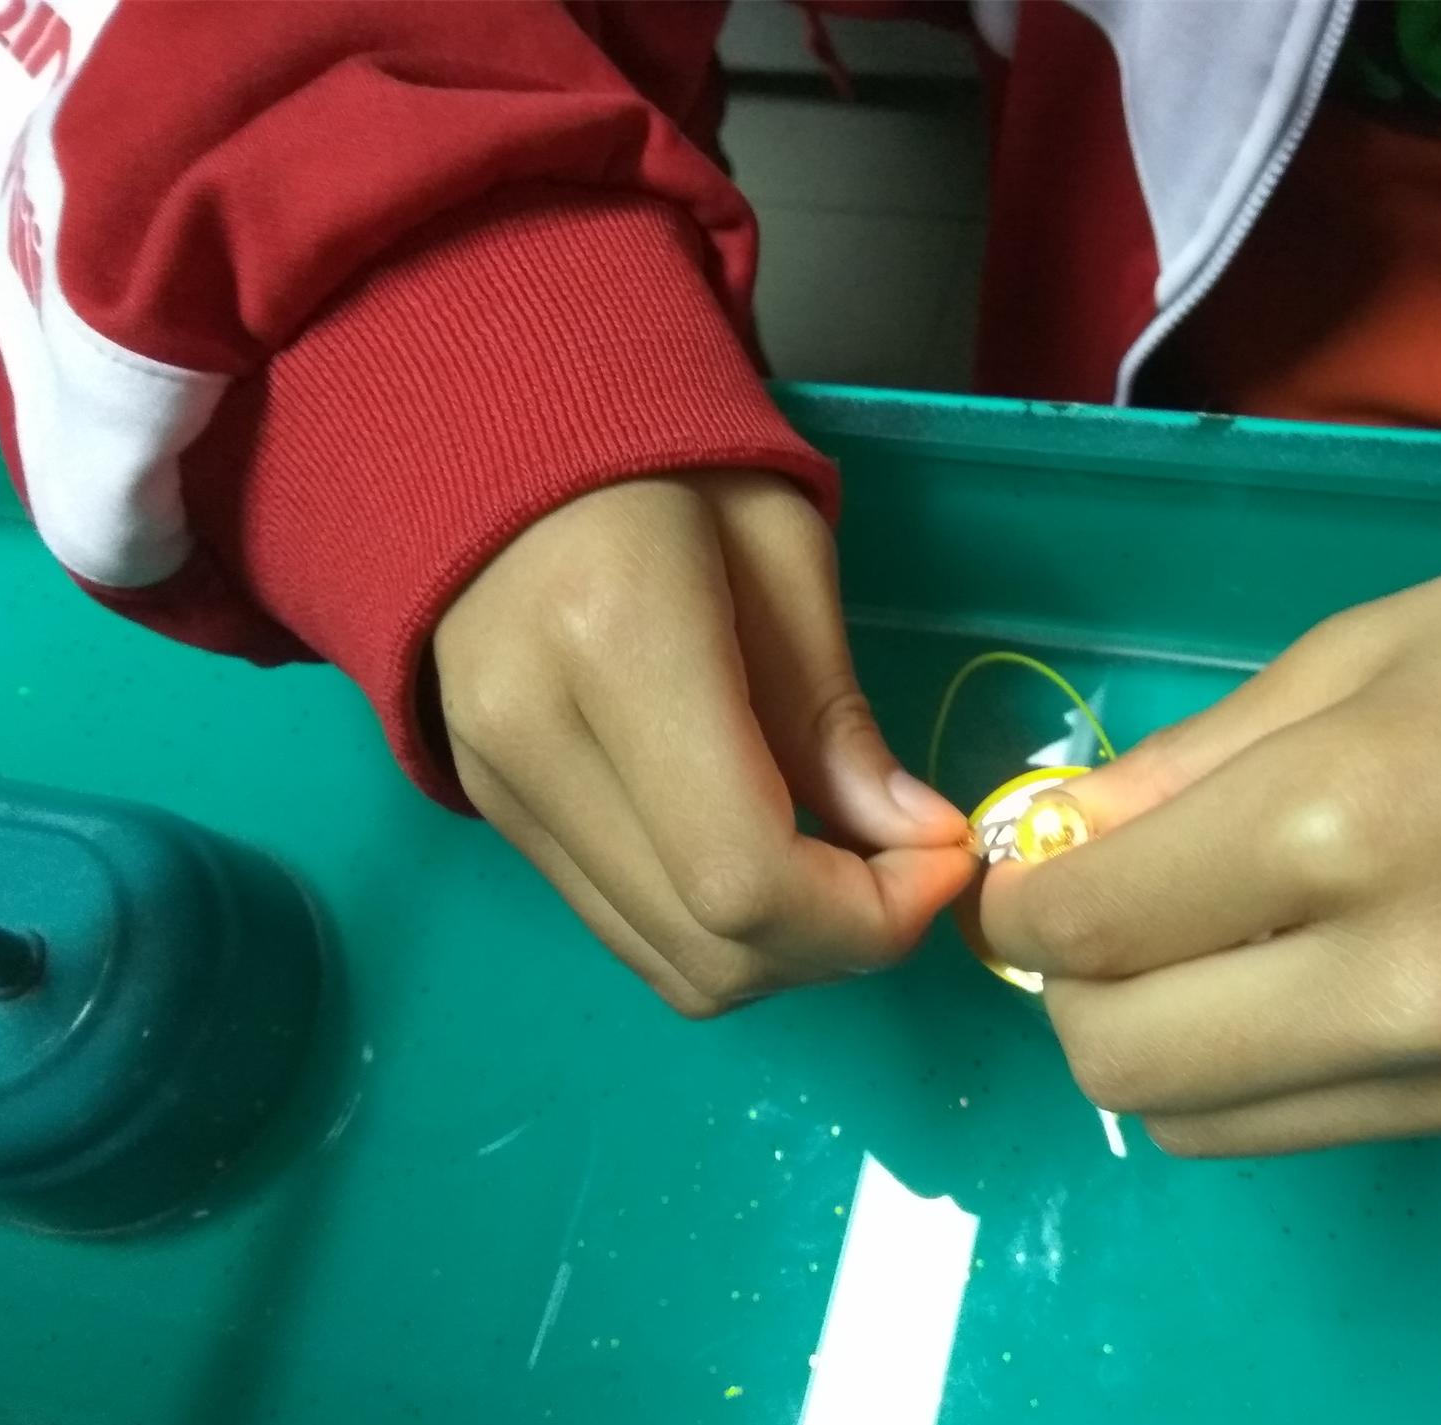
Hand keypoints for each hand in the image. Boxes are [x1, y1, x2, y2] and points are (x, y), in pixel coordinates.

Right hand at [434, 473, 973, 1015]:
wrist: (497, 440)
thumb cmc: (668, 466)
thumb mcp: (784, 554)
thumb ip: (838, 717)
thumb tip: (915, 844)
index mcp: (614, 644)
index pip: (745, 877)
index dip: (868, 913)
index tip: (943, 856)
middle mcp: (535, 743)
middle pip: (713, 949)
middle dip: (845, 942)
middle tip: (912, 863)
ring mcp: (500, 794)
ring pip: (674, 968)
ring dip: (790, 952)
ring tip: (849, 863)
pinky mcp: (500, 819)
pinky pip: (633, 934)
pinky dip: (726, 933)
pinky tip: (776, 858)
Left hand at [980, 517, 1440, 1153]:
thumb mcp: (1369, 649)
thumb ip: (1191, 765)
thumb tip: (1059, 842)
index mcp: (1340, 829)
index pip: (1081, 933)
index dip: (1021, 906)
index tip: (1034, 871)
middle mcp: (1393, 990)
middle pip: (1122, 1072)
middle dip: (1072, 994)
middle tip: (1106, 913)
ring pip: (1209, 1131)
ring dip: (1164, 1049)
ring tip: (1207, 946)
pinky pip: (1323, 1128)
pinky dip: (1269, 1073)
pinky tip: (1312, 977)